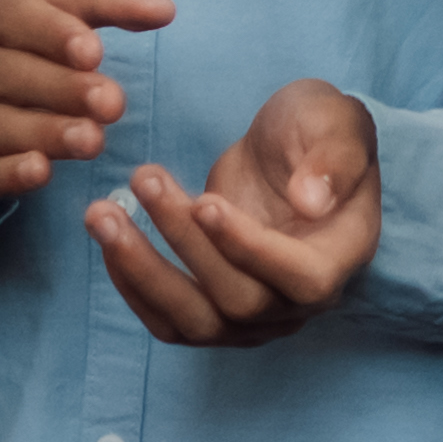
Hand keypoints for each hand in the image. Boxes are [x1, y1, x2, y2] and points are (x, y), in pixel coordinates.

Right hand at [0, 0, 174, 210]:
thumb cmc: (12, 33)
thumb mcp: (51, 2)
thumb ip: (107, 0)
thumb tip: (163, 9)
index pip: (8, 15)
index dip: (50, 33)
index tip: (94, 52)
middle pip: (4, 74)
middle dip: (60, 90)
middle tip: (112, 103)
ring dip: (44, 134)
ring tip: (92, 140)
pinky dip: (4, 175)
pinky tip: (40, 173)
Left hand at [88, 79, 383, 347]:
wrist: (286, 152)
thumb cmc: (316, 130)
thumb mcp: (336, 120)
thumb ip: (335, 155)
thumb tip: (313, 201)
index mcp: (341, 255)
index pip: (304, 278)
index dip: (251, 249)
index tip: (204, 202)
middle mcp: (301, 302)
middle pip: (239, 300)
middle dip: (184, 242)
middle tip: (143, 179)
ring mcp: (255, 317)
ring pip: (195, 321)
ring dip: (143, 270)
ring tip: (101, 214)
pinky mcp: (214, 313)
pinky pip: (168, 321)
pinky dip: (132, 284)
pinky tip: (108, 235)